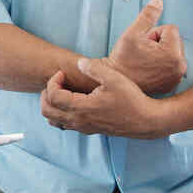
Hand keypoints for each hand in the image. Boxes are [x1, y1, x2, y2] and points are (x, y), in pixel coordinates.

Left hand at [40, 59, 168, 138]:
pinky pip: (64, 124)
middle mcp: (79, 120)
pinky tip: (75, 100)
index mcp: (82, 108)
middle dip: (47, 93)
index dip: (52, 81)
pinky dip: (61, 113)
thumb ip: (93, 68)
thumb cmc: (132, 99)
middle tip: (59, 81)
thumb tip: (79, 63)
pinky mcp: (89, 130)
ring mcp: (83, 127)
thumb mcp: (114, 78)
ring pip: (53, 120)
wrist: (146, 121)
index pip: (52, 97)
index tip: (63, 73)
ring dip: (52, 104)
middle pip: (46, 111)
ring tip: (64, 91)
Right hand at [109, 0, 186, 96]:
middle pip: (175, 41)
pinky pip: (172, 65)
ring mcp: (177, 77)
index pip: (171, 29)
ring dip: (161, 53)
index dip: (154, 33)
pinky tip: (150, 69)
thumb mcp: (133, 33)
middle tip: (143, 54)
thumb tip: (158, 1)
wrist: (116, 82)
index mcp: (173, 54)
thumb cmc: (122, 59)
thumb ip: (148, 16)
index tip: (143, 45)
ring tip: (146, 62)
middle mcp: (180, 67)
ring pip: (173, 52)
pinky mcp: (173, 83)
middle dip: (160, 43)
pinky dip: (163, 65)